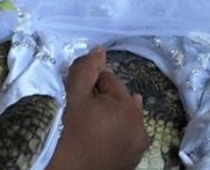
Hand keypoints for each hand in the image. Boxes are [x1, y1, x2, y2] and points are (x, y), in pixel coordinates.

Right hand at [47, 48, 148, 169]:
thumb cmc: (68, 133)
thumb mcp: (73, 97)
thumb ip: (86, 70)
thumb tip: (100, 49)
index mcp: (129, 106)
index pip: (107, 79)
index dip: (88, 85)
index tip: (75, 98)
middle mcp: (141, 125)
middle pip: (118, 98)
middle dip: (101, 100)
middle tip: (80, 115)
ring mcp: (138, 145)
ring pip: (122, 117)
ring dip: (109, 116)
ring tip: (89, 127)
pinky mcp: (132, 159)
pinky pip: (124, 136)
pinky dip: (114, 133)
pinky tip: (99, 139)